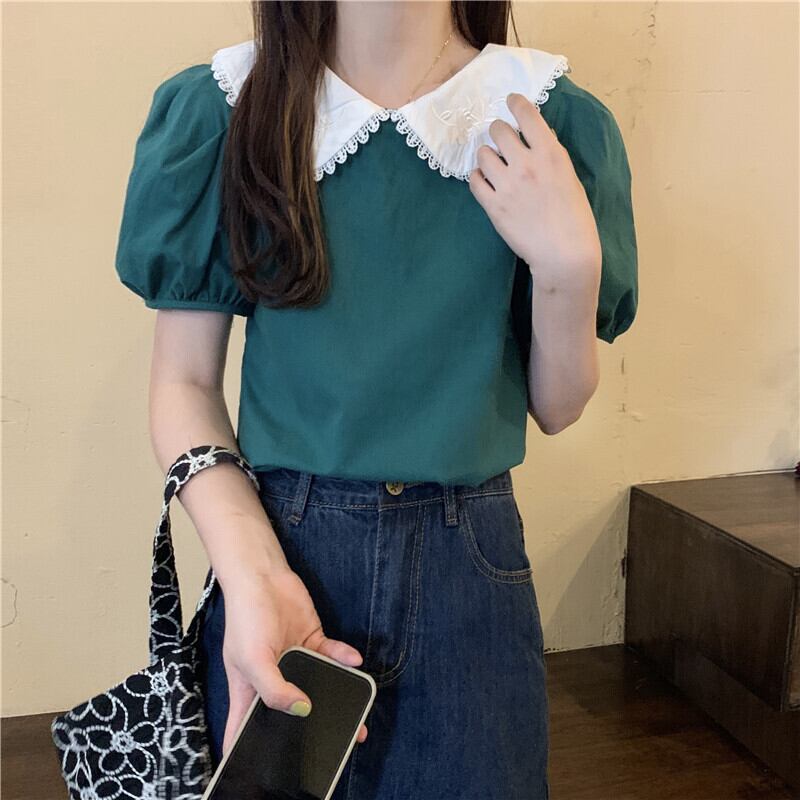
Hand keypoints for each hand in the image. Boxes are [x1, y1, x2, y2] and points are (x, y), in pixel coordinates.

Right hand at [220, 566, 367, 756]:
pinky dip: (345, 660)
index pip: (244, 730)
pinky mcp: (312, 640)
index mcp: (249, 690)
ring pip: (319, 687)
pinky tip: (354, 662)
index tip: (267, 772)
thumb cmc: (245, 616)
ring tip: (358, 717)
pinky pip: (333, 656)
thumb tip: (302, 710)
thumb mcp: (252, 659)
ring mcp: (295, 660)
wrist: (263, 575)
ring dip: (337, 698)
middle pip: (291, 712)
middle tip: (334, 745)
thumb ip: (274, 689)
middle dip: (310, 728)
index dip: (250, 752)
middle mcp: (273, 679)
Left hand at [469, 92, 601, 290]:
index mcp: (550, 153)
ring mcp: (506, 185)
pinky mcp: (493, 206)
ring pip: (483, 154)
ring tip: (494, 166)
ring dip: (487, 156)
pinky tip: (485, 182)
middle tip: (502, 142)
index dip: (515, 103)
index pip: (526, 114)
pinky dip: (478, 178)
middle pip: (498, 131)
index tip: (510, 101)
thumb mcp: (569, 176)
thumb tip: (534, 137)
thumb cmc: (574, 217)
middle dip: (499, 133)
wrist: (564, 253)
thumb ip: (550, 155)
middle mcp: (526, 164)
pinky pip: (474, 180)